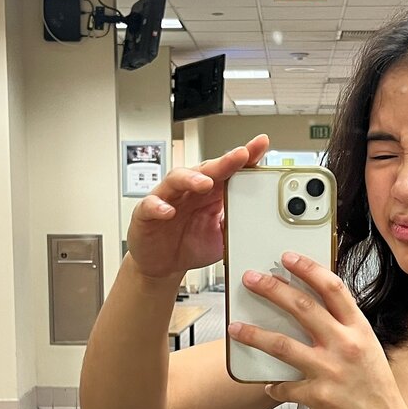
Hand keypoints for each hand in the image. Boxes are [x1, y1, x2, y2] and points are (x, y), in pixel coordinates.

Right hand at [126, 135, 269, 279]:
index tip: (261, 145)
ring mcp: (168, 199)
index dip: (244, 157)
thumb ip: (237, 224)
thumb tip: (260, 219)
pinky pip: (151, 205)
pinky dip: (159, 206)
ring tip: (205, 183)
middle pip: (207, 169)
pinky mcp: (147, 214)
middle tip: (241, 155)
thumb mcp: (221, 237)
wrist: (163, 264)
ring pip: (177, 179)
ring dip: (192, 178)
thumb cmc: (190, 244)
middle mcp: (189, 191)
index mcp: (210, 193)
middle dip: (225, 161)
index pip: (229, 170)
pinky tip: (168, 211)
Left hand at [227, 253, 404, 408]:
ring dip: (255, 335)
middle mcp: (345, 345)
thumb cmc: (372, 382)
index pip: (333, 288)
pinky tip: (266, 383)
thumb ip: (342, 325)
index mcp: (358, 328)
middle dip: (273, 289)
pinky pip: (285, 386)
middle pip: (303, 308)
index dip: (308, 269)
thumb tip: (310, 304)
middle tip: (251, 279)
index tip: (287, 257)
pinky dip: (273, 385)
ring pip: (283, 345)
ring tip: (234, 328)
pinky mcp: (318, 396)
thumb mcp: (366, 345)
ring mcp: (331, 371)